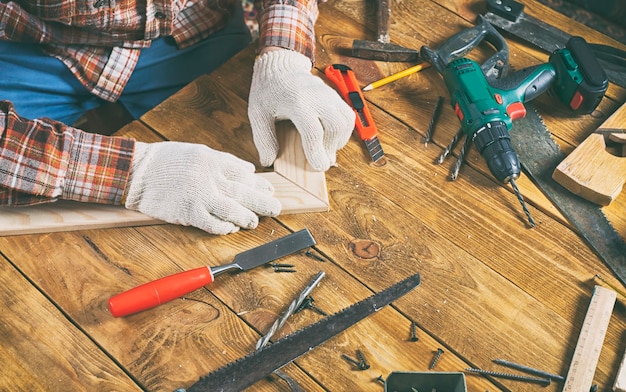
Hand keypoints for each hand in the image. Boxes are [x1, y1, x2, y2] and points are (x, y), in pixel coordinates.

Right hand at [123, 142, 280, 234]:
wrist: (136, 172)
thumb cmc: (166, 161)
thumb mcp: (198, 151)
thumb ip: (225, 161)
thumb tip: (248, 169)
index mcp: (213, 160)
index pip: (244, 174)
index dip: (259, 184)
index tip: (268, 190)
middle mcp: (210, 178)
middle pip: (244, 192)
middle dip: (262, 202)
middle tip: (276, 208)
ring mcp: (200, 197)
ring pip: (233, 210)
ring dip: (247, 217)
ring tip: (254, 222)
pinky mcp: (189, 213)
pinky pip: (214, 224)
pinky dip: (225, 227)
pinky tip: (231, 228)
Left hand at [248, 48, 354, 170]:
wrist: (280, 67)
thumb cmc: (268, 90)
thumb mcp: (257, 113)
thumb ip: (263, 138)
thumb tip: (268, 160)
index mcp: (296, 101)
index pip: (313, 131)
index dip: (317, 152)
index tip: (319, 166)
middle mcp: (316, 97)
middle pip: (336, 126)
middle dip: (331, 147)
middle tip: (321, 158)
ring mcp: (328, 95)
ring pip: (346, 120)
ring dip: (340, 139)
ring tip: (326, 148)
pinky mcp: (334, 96)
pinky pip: (348, 115)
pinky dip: (344, 130)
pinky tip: (331, 138)